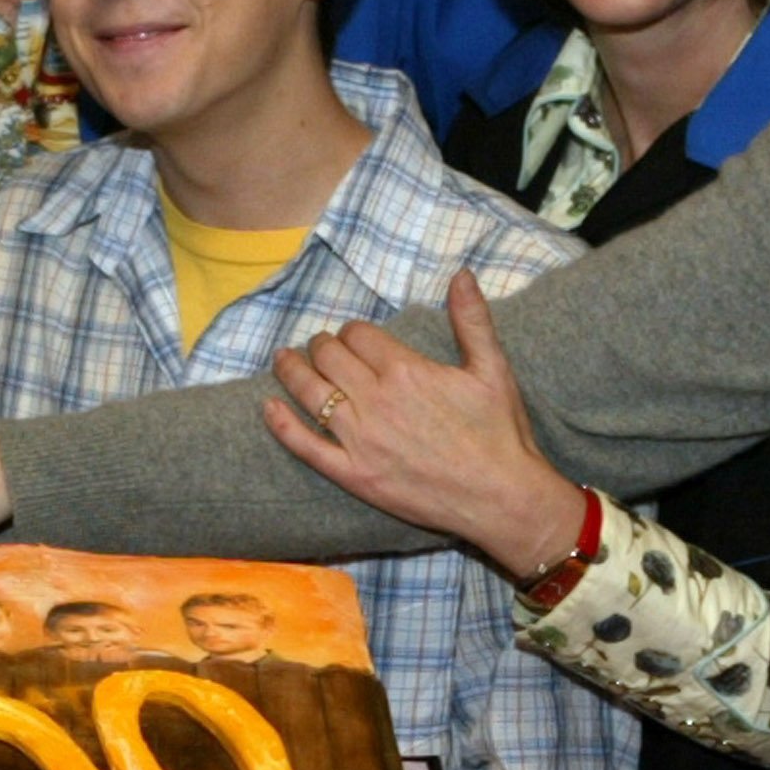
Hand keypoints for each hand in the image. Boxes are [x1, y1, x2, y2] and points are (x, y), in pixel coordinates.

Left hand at [260, 271, 582, 574]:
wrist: (502, 496)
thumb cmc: (499, 432)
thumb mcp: (492, 368)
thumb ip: (471, 319)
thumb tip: (461, 274)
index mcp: (405, 370)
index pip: (359, 335)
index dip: (352, 331)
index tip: (354, 336)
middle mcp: (376, 400)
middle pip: (329, 358)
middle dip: (322, 345)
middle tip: (321, 346)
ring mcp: (361, 440)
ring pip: (311, 393)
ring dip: (292, 371)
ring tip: (283, 360)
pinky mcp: (355, 475)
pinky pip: (307, 446)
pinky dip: (282, 425)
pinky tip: (268, 408)